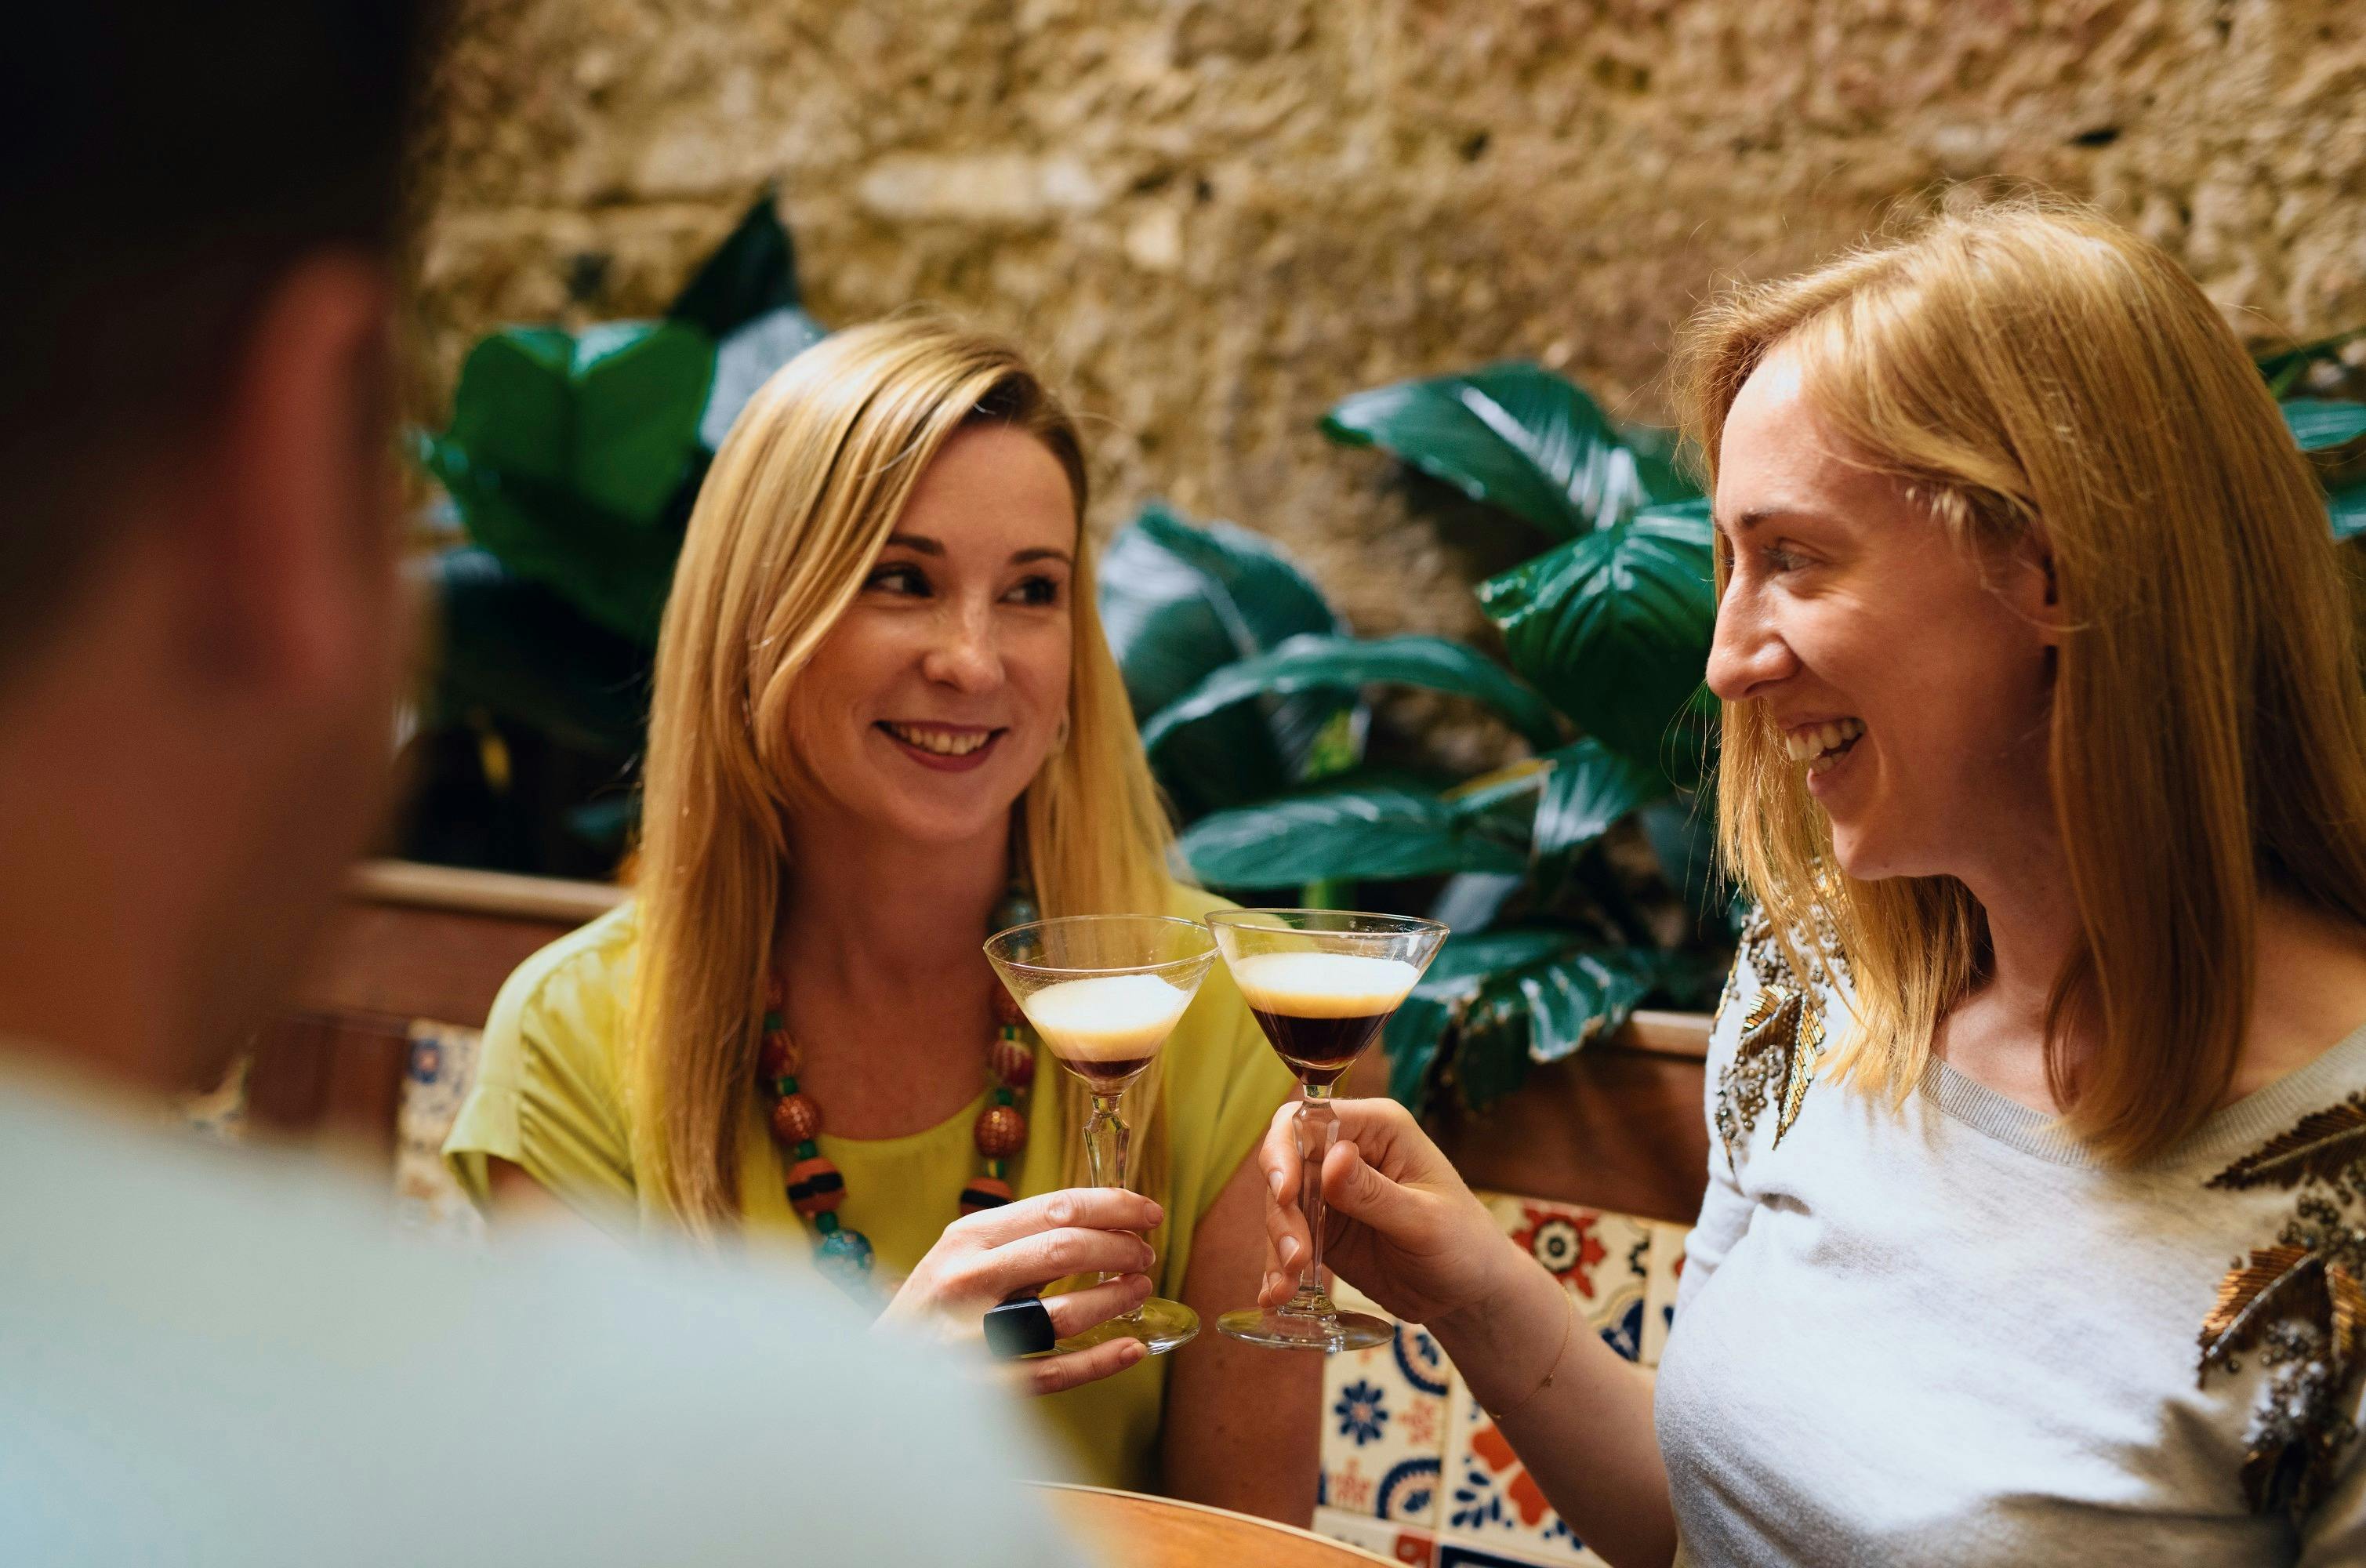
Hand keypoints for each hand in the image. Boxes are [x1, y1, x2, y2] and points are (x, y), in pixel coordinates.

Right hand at [877, 1187, 1162, 1396]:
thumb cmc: (936, 1302)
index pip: (1057, 1207)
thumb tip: (1105, 1219)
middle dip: (1120, 1249)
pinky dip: (1100, 1361)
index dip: (1114, 1207)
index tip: (1148, 1212)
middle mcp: (967, 1280)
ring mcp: (973, 1336)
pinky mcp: (982, 1386)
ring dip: (1116, 1300)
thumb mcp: (963, 1251)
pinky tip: (1132, 1347)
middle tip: (1143, 1255)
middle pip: (1065, 1251)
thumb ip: (1022, 1235)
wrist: (876, 1368)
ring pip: (1064, 1315)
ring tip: (1138, 1290)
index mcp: (967, 1237)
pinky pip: (1054, 1373)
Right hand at [1256, 1097, 1520, 1330]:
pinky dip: (1278, 1267)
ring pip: (1281, 1204)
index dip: (1285, 1151)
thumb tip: (1333, 1157)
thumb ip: (1375, 1193)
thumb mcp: (1424, 1221)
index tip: (1286, 1194)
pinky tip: (1278, 1293)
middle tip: (1296, 1258)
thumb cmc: (1463, 1245)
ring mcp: (1331, 1191)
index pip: (1310, 1120)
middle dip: (1283, 1211)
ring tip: (1290, 1284)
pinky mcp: (1323, 1227)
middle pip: (1286, 1163)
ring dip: (1279, 1243)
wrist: (1468, 1293)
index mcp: (1378, 1129)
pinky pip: (1287, 1239)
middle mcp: (1348, 1151)